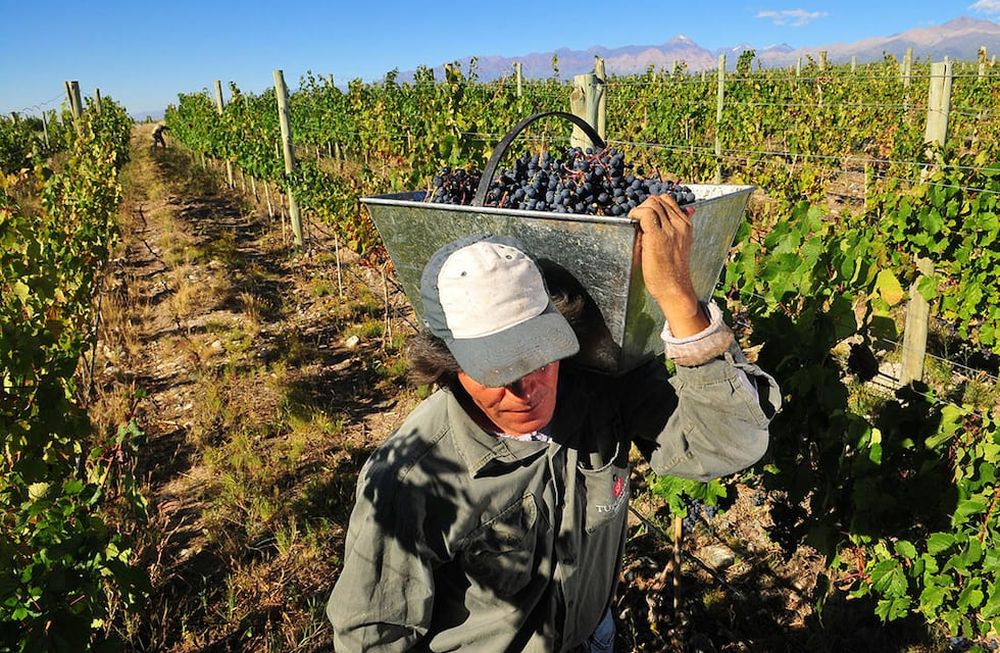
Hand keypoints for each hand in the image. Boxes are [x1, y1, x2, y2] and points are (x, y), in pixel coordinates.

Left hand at [629, 194, 708, 336]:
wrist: (675, 288)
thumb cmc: (674, 270)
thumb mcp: (682, 243)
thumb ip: (681, 227)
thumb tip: (689, 209)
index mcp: (686, 225)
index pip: (669, 201)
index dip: (654, 204)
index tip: (645, 214)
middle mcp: (679, 224)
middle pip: (658, 200)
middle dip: (645, 206)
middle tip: (637, 219)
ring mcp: (669, 229)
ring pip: (651, 204)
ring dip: (639, 209)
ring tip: (634, 221)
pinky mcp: (657, 236)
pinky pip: (645, 213)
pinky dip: (635, 213)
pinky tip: (632, 222)